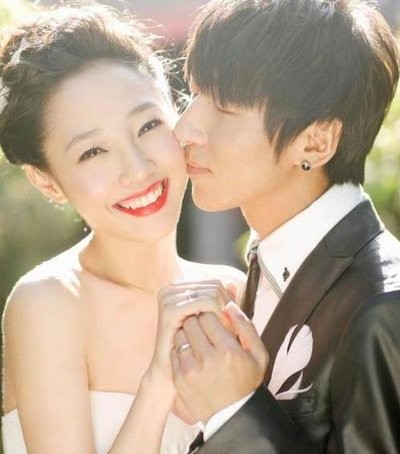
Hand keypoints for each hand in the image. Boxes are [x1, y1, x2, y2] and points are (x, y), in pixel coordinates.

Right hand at [149, 281, 229, 382]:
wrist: (178, 376)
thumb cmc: (197, 350)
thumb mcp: (213, 323)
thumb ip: (221, 302)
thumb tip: (233, 284)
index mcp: (179, 288)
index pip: (216, 283)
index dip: (228, 301)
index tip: (234, 321)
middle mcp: (171, 289)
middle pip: (215, 286)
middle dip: (227, 307)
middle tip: (233, 328)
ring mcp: (169, 298)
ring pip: (213, 293)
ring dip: (224, 313)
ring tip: (228, 332)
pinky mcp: (170, 309)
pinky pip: (206, 302)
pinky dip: (218, 315)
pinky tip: (221, 332)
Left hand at [171, 301, 268, 421]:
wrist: (232, 416)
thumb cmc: (247, 382)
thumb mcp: (258, 354)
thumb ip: (246, 326)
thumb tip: (229, 304)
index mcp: (228, 350)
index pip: (207, 315)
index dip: (210, 314)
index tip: (213, 320)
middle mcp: (208, 358)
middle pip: (191, 322)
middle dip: (197, 321)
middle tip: (204, 329)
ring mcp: (191, 369)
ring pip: (180, 334)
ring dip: (188, 334)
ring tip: (197, 342)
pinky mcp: (179, 378)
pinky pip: (174, 350)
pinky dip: (181, 349)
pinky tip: (192, 355)